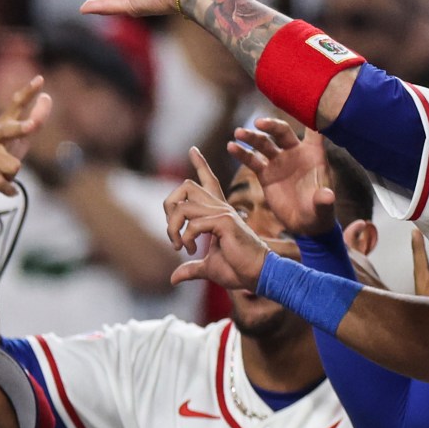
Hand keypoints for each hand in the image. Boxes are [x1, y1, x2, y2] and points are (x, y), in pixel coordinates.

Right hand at [0, 76, 50, 201]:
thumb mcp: (16, 139)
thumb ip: (34, 120)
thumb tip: (48, 97)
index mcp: (2, 125)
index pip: (16, 104)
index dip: (28, 93)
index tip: (40, 79)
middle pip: (10, 130)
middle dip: (21, 129)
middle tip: (32, 126)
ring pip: (13, 166)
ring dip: (11, 176)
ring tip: (1, 174)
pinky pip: (2, 182)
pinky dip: (9, 190)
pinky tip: (9, 191)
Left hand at [165, 147, 271, 292]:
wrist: (258, 275)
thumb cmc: (238, 269)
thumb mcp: (208, 267)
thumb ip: (191, 268)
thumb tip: (173, 278)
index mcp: (218, 212)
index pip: (208, 181)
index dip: (200, 164)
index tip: (193, 149)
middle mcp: (220, 207)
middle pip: (186, 187)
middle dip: (169, 207)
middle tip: (172, 234)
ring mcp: (223, 212)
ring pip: (183, 206)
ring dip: (173, 228)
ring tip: (180, 247)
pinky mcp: (225, 222)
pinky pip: (194, 223)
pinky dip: (186, 237)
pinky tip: (191, 250)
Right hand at [229, 115, 334, 236]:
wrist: (306, 224)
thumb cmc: (319, 212)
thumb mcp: (323, 208)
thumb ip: (324, 200)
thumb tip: (327, 196)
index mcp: (314, 154)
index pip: (314, 129)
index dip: (309, 116)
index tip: (300, 103)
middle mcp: (295, 153)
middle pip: (282, 132)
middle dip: (271, 126)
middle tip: (259, 124)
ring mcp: (279, 162)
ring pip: (264, 144)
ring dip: (252, 137)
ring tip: (239, 133)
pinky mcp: (266, 174)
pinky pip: (252, 161)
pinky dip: (242, 153)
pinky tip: (231, 147)